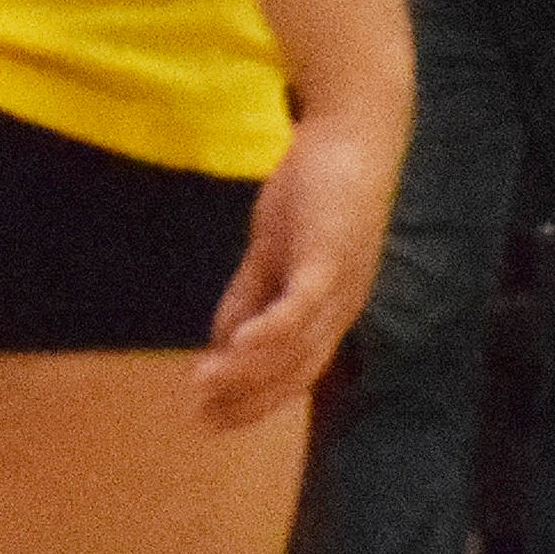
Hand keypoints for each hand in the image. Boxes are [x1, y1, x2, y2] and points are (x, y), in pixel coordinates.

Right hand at [194, 107, 404, 427]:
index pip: (293, 371)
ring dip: (247, 369)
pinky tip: (237, 345)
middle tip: (201, 419)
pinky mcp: (332, 254)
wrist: (353, 134)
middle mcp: (342, 307)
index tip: (209, 419)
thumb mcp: (272, 252)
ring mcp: (342, 283)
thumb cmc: (316, 190)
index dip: (252, 400)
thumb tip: (222, 342)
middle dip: (248, 398)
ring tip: (203, 384)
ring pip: (296, 345)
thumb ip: (250, 296)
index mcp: (329, 309)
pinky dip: (272, 328)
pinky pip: (303, 303)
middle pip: (296, 371)